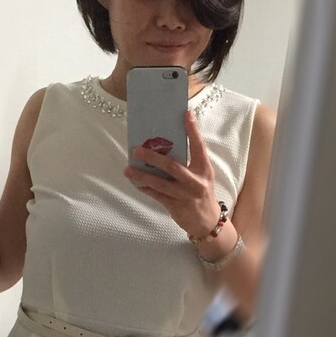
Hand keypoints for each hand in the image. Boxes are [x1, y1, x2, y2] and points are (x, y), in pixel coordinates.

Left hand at [124, 109, 221, 238]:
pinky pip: (156, 196)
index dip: (192, 130)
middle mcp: (195, 181)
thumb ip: (190, 161)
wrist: (207, 222)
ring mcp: (184, 195)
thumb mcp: (202, 175)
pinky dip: (144, 188)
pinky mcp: (175, 207)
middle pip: (172, 166)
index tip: (185, 114)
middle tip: (137, 150)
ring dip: (142, 175)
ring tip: (128, 169)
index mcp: (204, 169)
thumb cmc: (202, 192)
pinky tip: (134, 181)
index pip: (199, 146)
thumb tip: (167, 143)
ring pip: (160, 184)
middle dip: (153, 157)